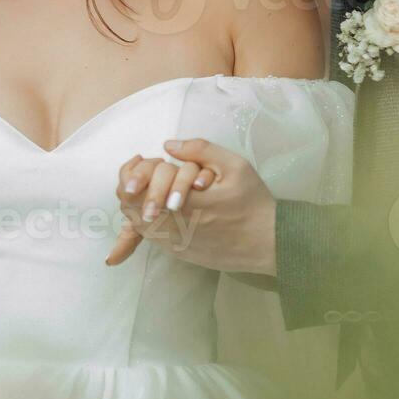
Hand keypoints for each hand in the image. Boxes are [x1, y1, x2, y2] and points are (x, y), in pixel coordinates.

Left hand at [105, 138, 277, 276]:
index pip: (136, 190)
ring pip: (136, 224)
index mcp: (185, 202)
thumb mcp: (235, 166)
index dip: (133, 172)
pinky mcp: (178, 253)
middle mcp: (173, 227)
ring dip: (137, 202)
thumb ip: (200, 149)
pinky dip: (145, 219)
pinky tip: (158, 205)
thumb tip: (168, 145)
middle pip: (130, 207)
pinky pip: (149, 237)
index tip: (142, 158)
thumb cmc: (253, 202)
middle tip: (143, 172)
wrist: (268, 242)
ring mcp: (173, 243)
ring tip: (148, 186)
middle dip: (132, 185)